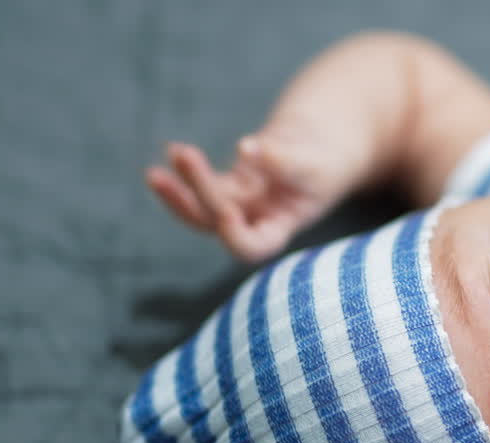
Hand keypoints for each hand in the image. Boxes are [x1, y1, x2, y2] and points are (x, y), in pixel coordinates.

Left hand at [146, 133, 345, 262]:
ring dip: (181, 189)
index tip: (225, 211)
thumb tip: (245, 149)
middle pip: (218, 219)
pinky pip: (201, 185)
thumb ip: (283, 159)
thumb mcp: (313, 162)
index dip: (234, 235)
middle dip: (199, 190)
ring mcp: (239, 207)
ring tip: (166, 162)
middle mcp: (255, 223)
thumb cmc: (323, 163)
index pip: (252, 246)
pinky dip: (186, 171)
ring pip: (202, 207)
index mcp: (280, 227)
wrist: (322, 151)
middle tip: (186, 154)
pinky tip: (171, 152)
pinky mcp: (229, 188)